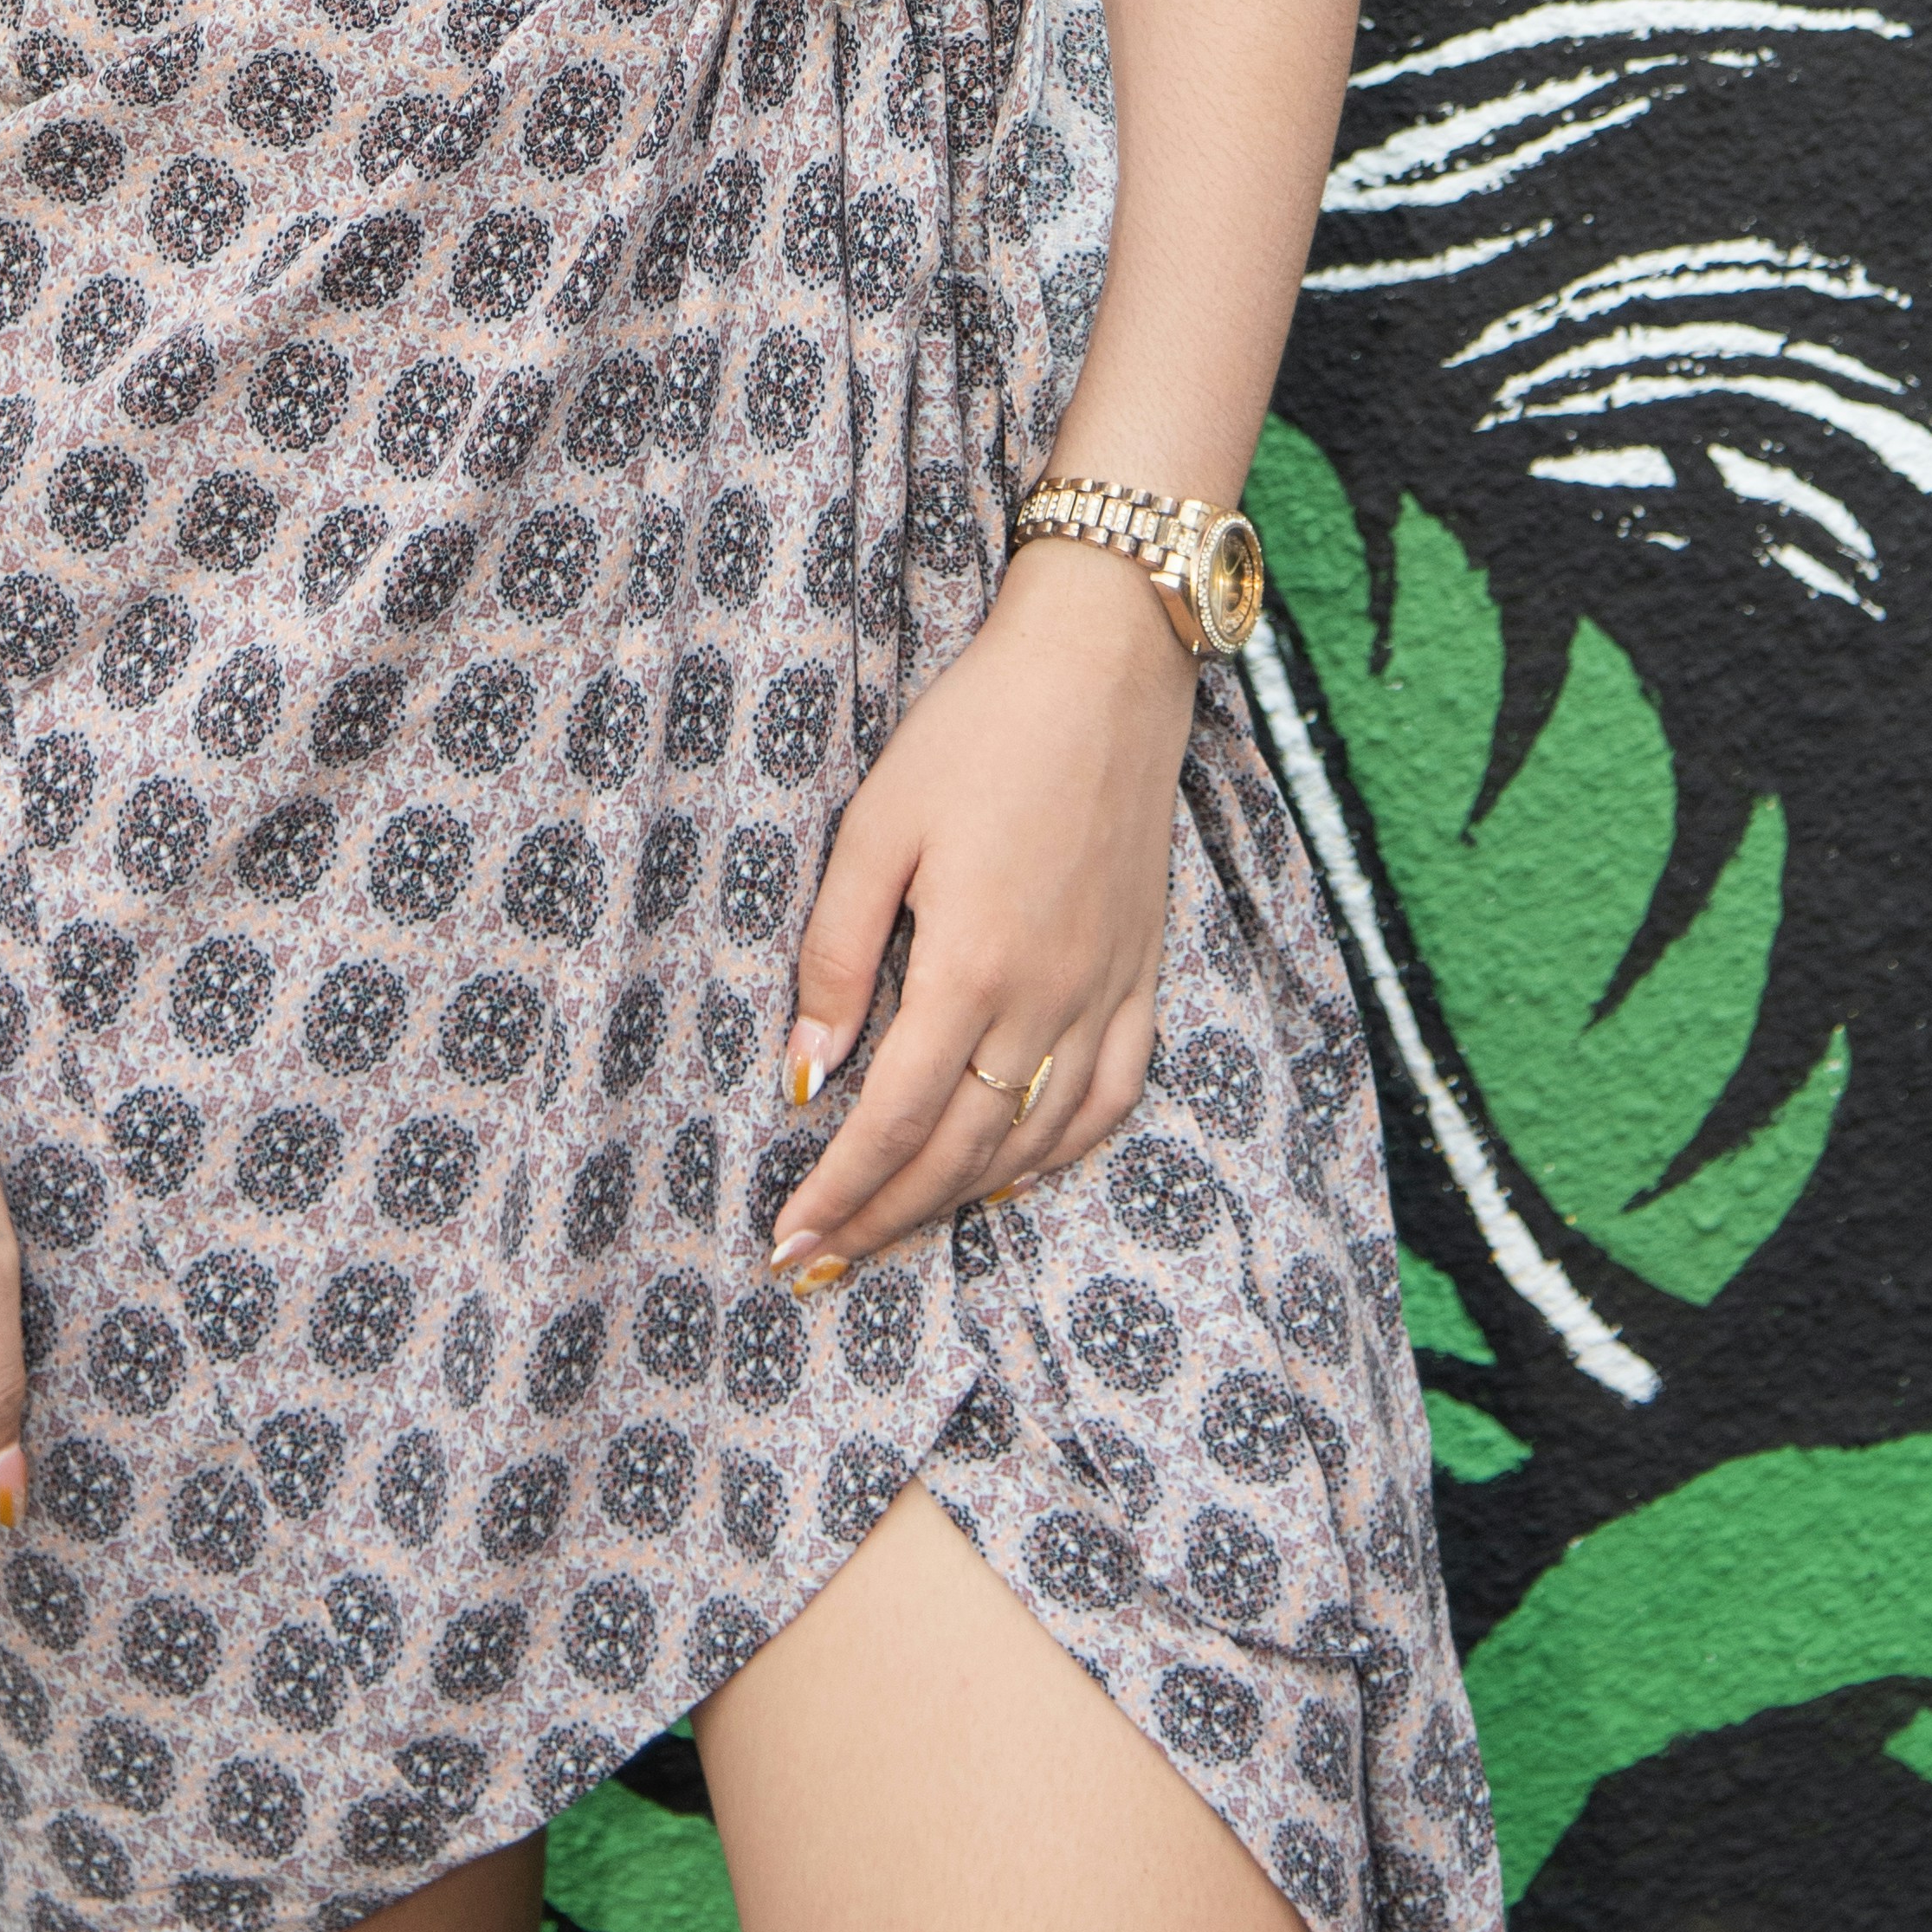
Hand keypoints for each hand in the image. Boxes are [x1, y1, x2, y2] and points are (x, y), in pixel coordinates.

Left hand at [767, 539, 1196, 1281]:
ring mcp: (1106, 994)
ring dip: (961, 1203)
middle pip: (961, 1154)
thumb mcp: (878, 825)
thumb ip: (838, 954)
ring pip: (1034, 1145)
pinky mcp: (1143, 974)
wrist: (1105, 667)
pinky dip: (1058, 1155)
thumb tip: (805, 1074)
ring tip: (896, 1230)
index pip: (895, 1121)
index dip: (839, 1194)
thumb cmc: (976, 732)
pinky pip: (1111, 1099)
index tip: (787, 1242)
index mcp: (970, 967)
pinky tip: (1015, 1174)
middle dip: (885, 1221)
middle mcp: (1047, 1001)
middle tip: (819, 1264)